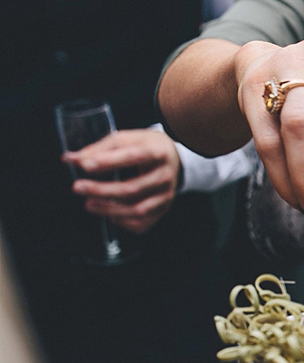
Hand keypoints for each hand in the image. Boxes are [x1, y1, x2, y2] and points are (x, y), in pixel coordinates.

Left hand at [64, 129, 180, 233]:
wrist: (174, 160)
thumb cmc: (145, 147)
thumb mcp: (126, 139)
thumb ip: (99, 149)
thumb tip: (70, 159)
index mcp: (158, 153)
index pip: (134, 157)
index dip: (110, 162)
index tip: (85, 165)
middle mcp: (165, 176)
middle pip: (133, 188)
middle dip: (102, 190)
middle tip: (77, 187)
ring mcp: (166, 196)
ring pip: (138, 210)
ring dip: (110, 210)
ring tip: (88, 204)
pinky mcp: (163, 209)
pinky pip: (142, 223)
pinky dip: (123, 222)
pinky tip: (109, 215)